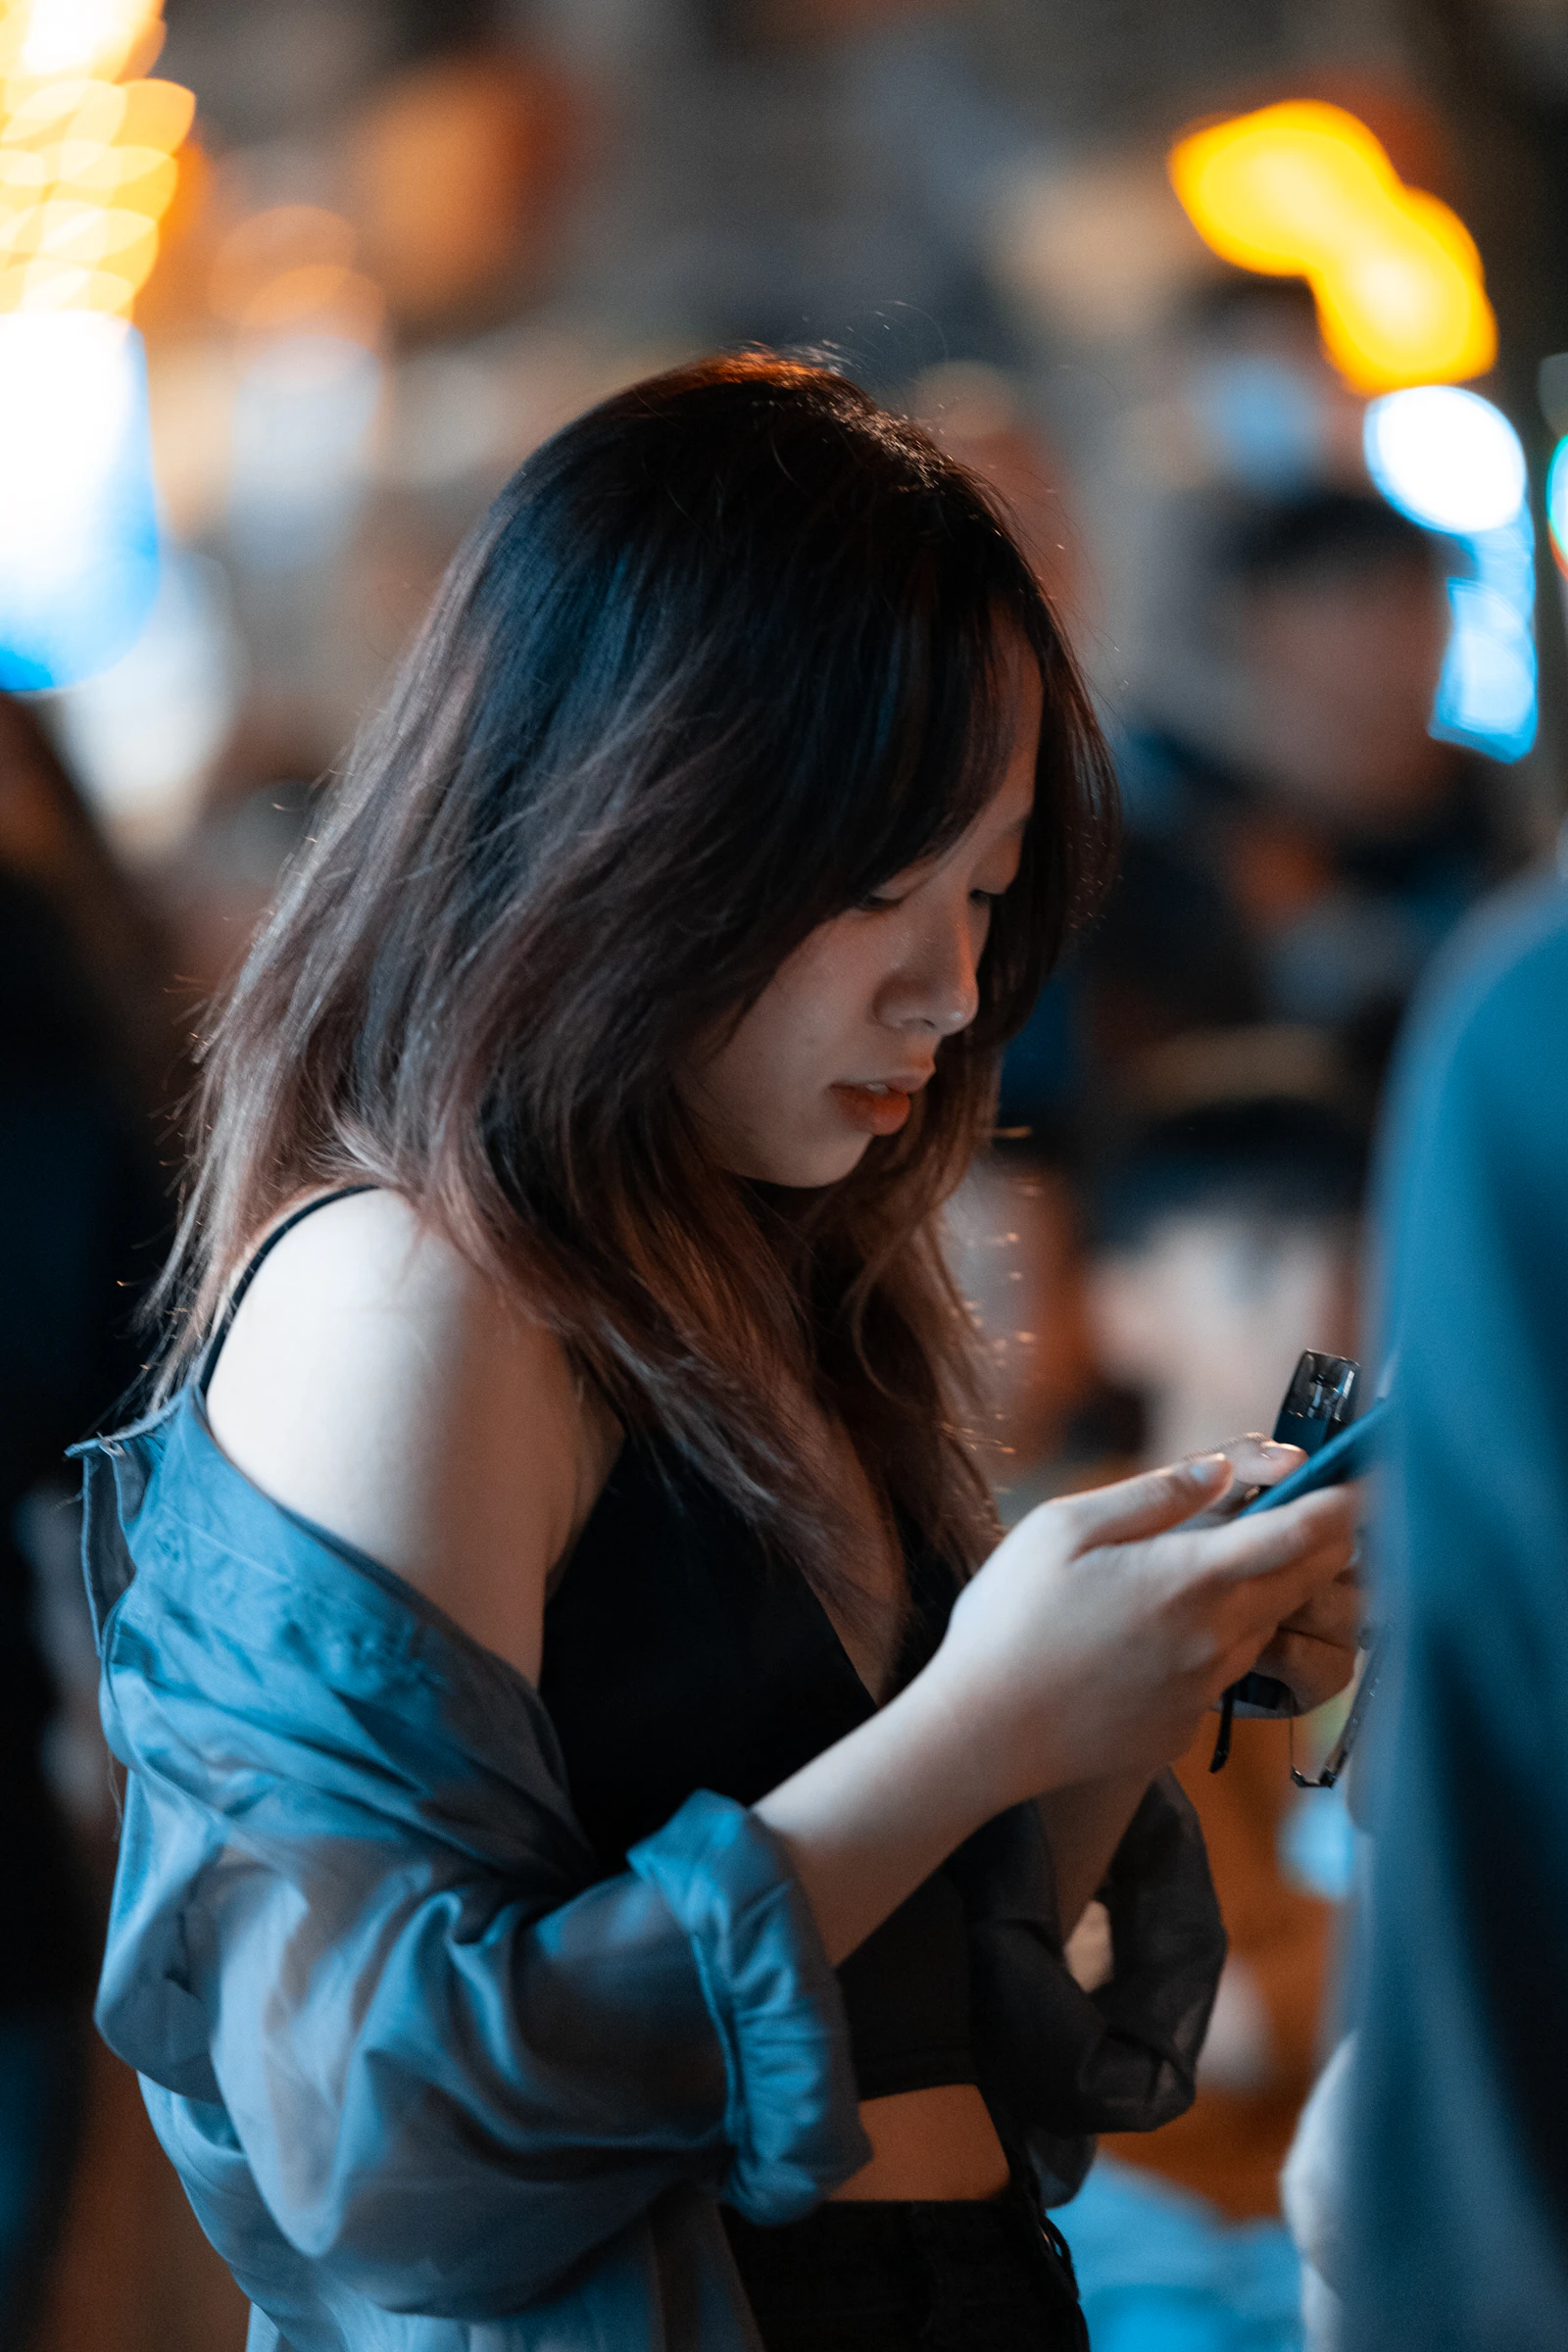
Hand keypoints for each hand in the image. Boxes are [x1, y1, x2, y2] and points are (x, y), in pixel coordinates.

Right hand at [926, 1445, 1357, 1812]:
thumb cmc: (1010, 1619)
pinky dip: (1214, 1640)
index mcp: (1189, 1578)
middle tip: (1323, 1506)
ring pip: (1263, 1624)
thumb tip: (1222, 1470)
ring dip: (1266, 1589)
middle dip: (1323, 1540)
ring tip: (1219, 1561)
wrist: (982, 1736)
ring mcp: (1204, 1689)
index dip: (1346, 1501)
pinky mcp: (1184, 1726)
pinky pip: (1220, 1671)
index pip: (1301, 1533)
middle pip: (1302, 1580)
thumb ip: (1153, 1495)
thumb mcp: (1063, 1528)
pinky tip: (1155, 1633)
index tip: (1374, 1477)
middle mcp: (1215, 1637)